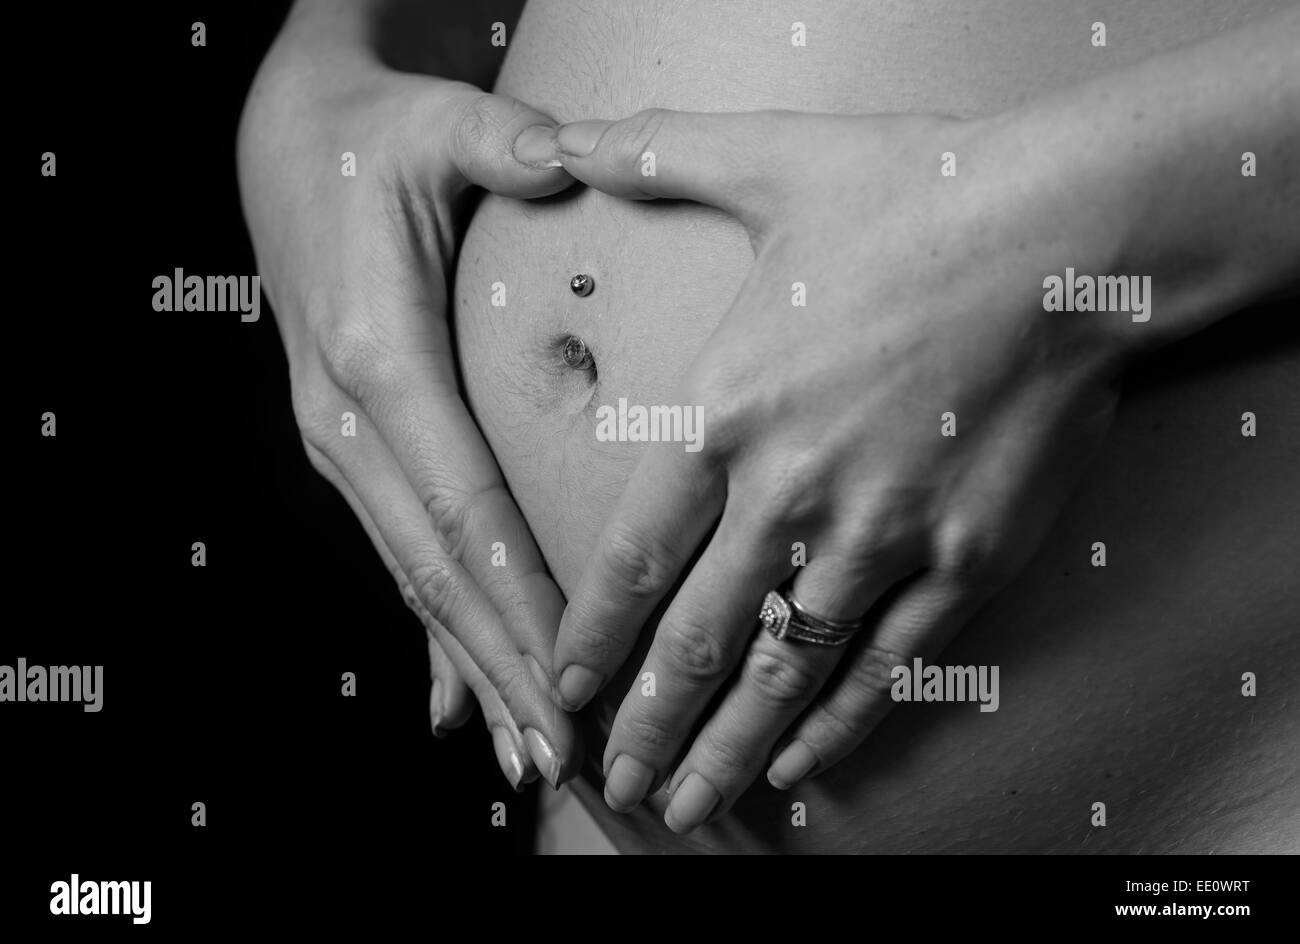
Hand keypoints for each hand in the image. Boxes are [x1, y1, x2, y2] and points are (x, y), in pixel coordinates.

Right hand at [237, 39, 580, 787]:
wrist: (290, 144)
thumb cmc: (372, 136)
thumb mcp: (435, 123)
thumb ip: (498, 144)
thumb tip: (564, 156)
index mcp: (375, 357)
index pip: (463, 507)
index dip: (518, 602)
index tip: (574, 679)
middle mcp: (347, 422)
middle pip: (438, 571)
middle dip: (506, 670)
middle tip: (568, 758)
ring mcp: (342, 445)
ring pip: (417, 581)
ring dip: (476, 672)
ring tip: (533, 758)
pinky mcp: (353, 451)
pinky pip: (398, 557)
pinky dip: (430, 636)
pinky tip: (457, 706)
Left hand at [546, 108, 1130, 828]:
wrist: (1072, 234)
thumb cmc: (919, 198)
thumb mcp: (773, 162)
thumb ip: (655, 157)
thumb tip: (565, 133)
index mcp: (727, 414)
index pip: (634, 560)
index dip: (591, 637)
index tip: (562, 687)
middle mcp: (791, 494)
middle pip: (698, 641)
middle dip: (647, 722)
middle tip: (611, 779)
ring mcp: (883, 539)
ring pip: (783, 674)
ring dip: (724, 749)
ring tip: (685, 806)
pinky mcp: (966, 562)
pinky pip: (885, 667)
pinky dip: (835, 725)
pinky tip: (797, 767)